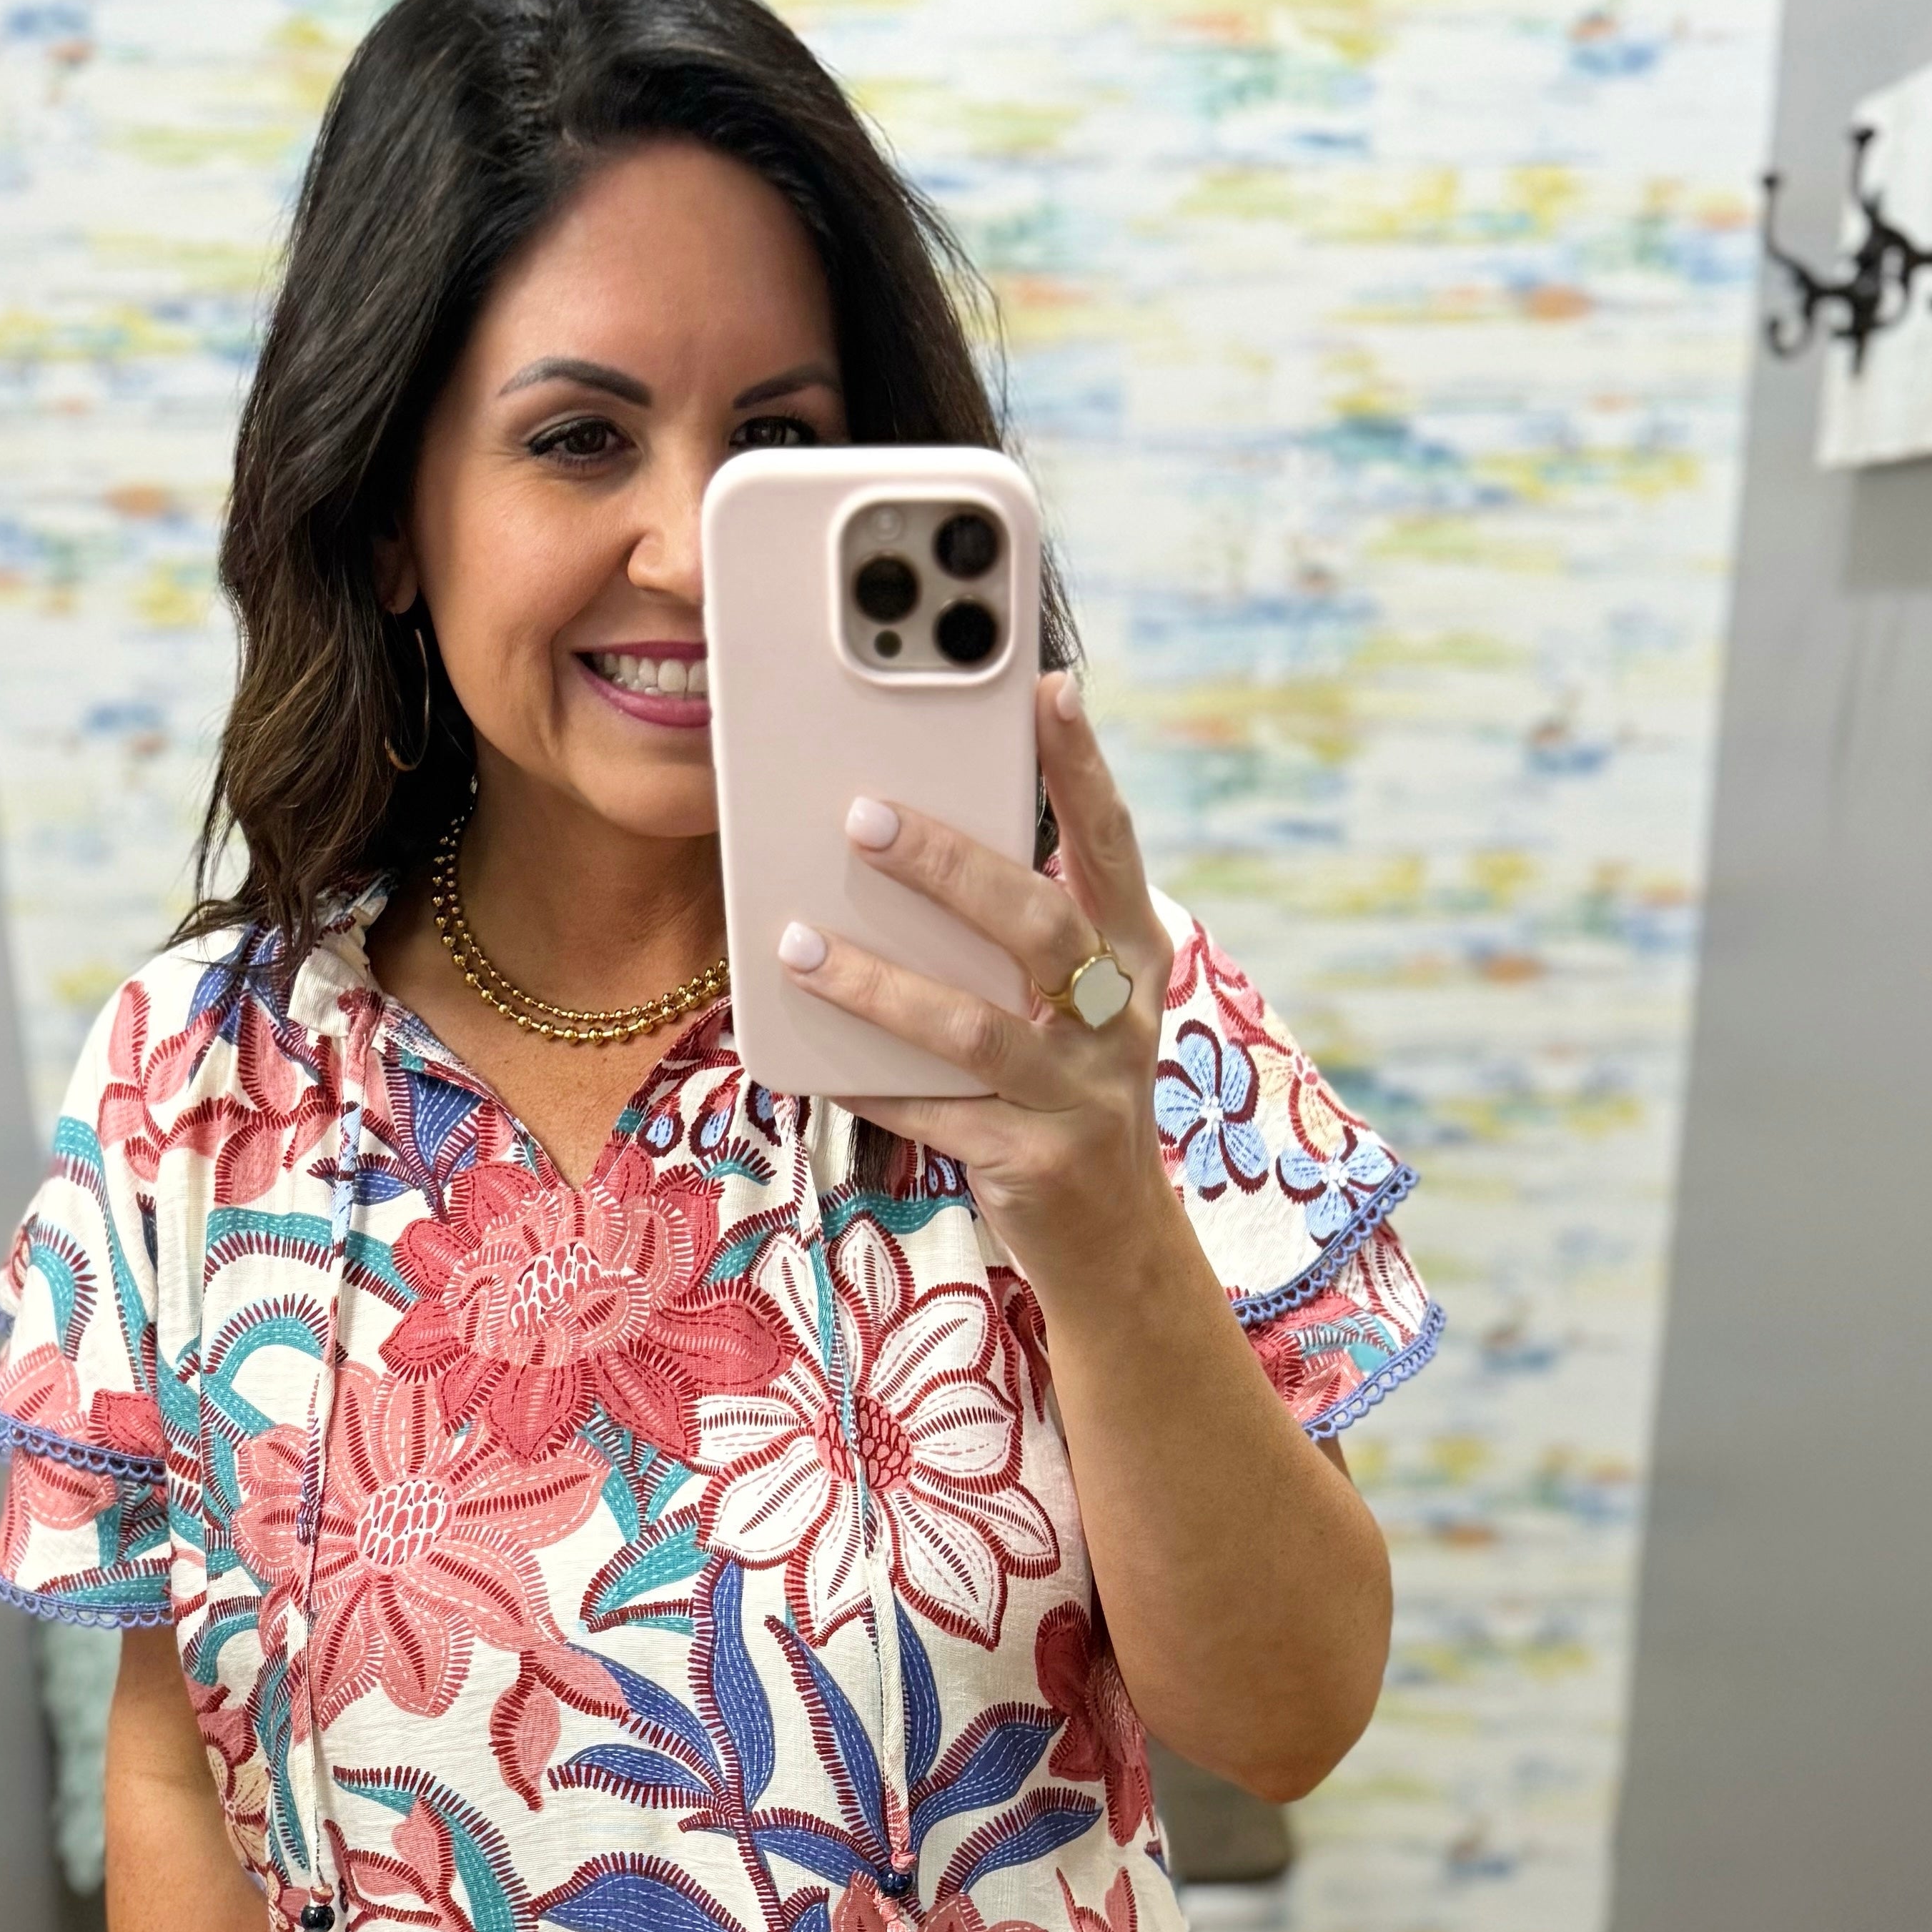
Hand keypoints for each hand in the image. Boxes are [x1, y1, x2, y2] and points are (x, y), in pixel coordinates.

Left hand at [776, 672, 1177, 1287]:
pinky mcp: (1032, 1163)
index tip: (1048, 689)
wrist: (1116, 1242)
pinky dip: (868, 1083)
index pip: (1112, 847)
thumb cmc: (1072, 1093)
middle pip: (1037, 926)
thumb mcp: (1075, 1006)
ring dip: (877, 984)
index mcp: (1134, 959)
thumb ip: (1025, 935)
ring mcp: (1080, 1097)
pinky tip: (807, 1058)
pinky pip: (934, 1114)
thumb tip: (918, 841)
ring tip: (797, 945)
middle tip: (863, 818)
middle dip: (949, 866)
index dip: (1084, 769)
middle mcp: (1118, 1021)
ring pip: (972, 1027)